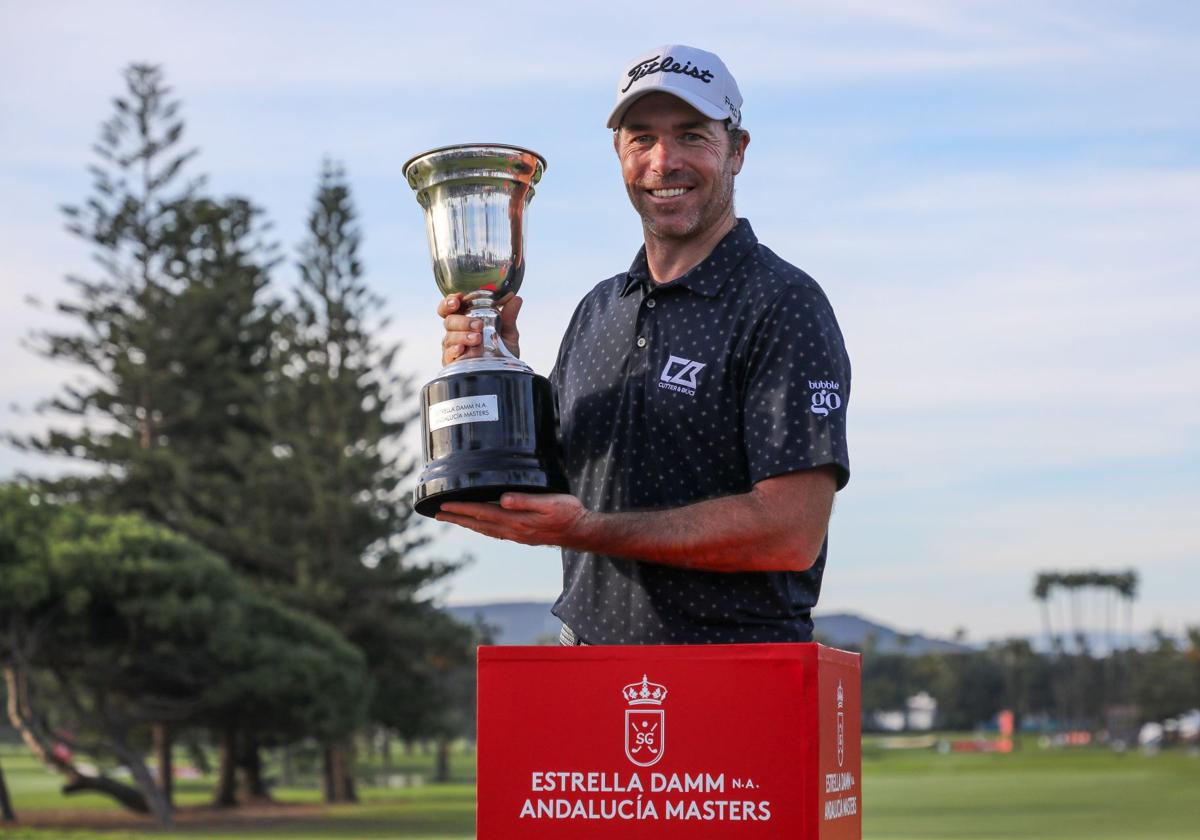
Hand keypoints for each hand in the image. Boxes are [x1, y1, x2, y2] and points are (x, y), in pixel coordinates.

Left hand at [436, 493, 591, 546]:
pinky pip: (495, 532)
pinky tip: (480, 525)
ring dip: (467, 523)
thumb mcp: (550, 502)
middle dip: (457, 518)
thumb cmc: (568, 513)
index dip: (462, 509)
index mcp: (516, 521)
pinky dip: (481, 527)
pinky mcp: (522, 535)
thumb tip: (502, 499)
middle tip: (438, 515)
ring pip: (485, 529)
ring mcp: (516, 535)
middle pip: (478, 523)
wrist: (581, 531)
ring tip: (453, 519)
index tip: (444, 506)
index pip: (482, 513)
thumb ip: (525, 501)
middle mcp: (512, 530)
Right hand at [437, 293, 522, 365]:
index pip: (451, 307)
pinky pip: (448, 354)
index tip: (458, 300)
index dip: (450, 301)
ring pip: (449, 336)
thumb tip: (516, 299)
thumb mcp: (509, 333)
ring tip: (477, 339)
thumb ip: (509, 317)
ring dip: (463, 335)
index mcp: (466, 320)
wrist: (504, 375)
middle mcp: (456, 332)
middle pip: (449, 320)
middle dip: (462, 321)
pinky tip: (462, 349)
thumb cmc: (502, 352)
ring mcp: (453, 347)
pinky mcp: (452, 362)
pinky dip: (455, 350)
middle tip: (478, 325)